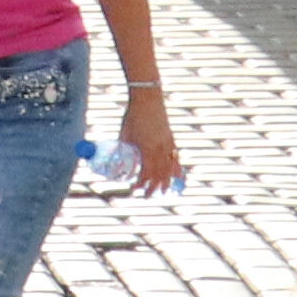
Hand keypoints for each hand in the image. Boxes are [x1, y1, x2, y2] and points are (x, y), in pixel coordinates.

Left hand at [116, 78, 185, 193]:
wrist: (148, 100)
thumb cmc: (133, 116)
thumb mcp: (125, 134)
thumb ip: (124, 148)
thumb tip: (117, 159)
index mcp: (147, 149)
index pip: (146, 172)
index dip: (141, 182)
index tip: (135, 188)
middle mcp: (160, 149)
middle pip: (159, 173)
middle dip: (154, 186)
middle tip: (149, 196)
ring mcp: (167, 144)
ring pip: (169, 167)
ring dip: (167, 181)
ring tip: (165, 191)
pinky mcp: (171, 139)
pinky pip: (175, 158)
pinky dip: (177, 168)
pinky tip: (179, 176)